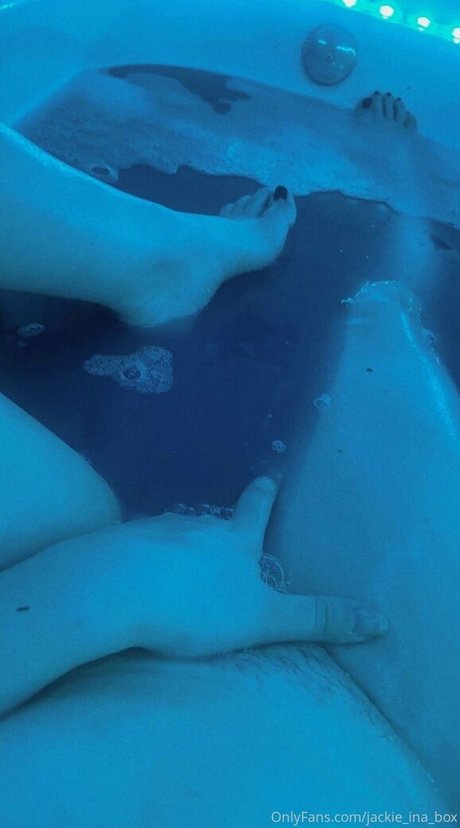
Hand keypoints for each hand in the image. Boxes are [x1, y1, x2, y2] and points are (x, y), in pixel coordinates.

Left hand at [124, 477, 387, 657]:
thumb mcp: (263, 618)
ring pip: (173, 534)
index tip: (269, 473)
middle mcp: (193, 528)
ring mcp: (151, 533)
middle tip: (223, 529)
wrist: (114, 590)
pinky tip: (137, 574)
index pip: (254, 510)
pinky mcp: (117, 546)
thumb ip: (316, 619)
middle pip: (211, 522)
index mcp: (232, 542)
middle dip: (219, 526)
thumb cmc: (195, 605)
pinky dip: (142, 558)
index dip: (264, 493)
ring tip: (179, 560)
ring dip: (180, 544)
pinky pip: (136, 549)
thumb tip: (380, 619)